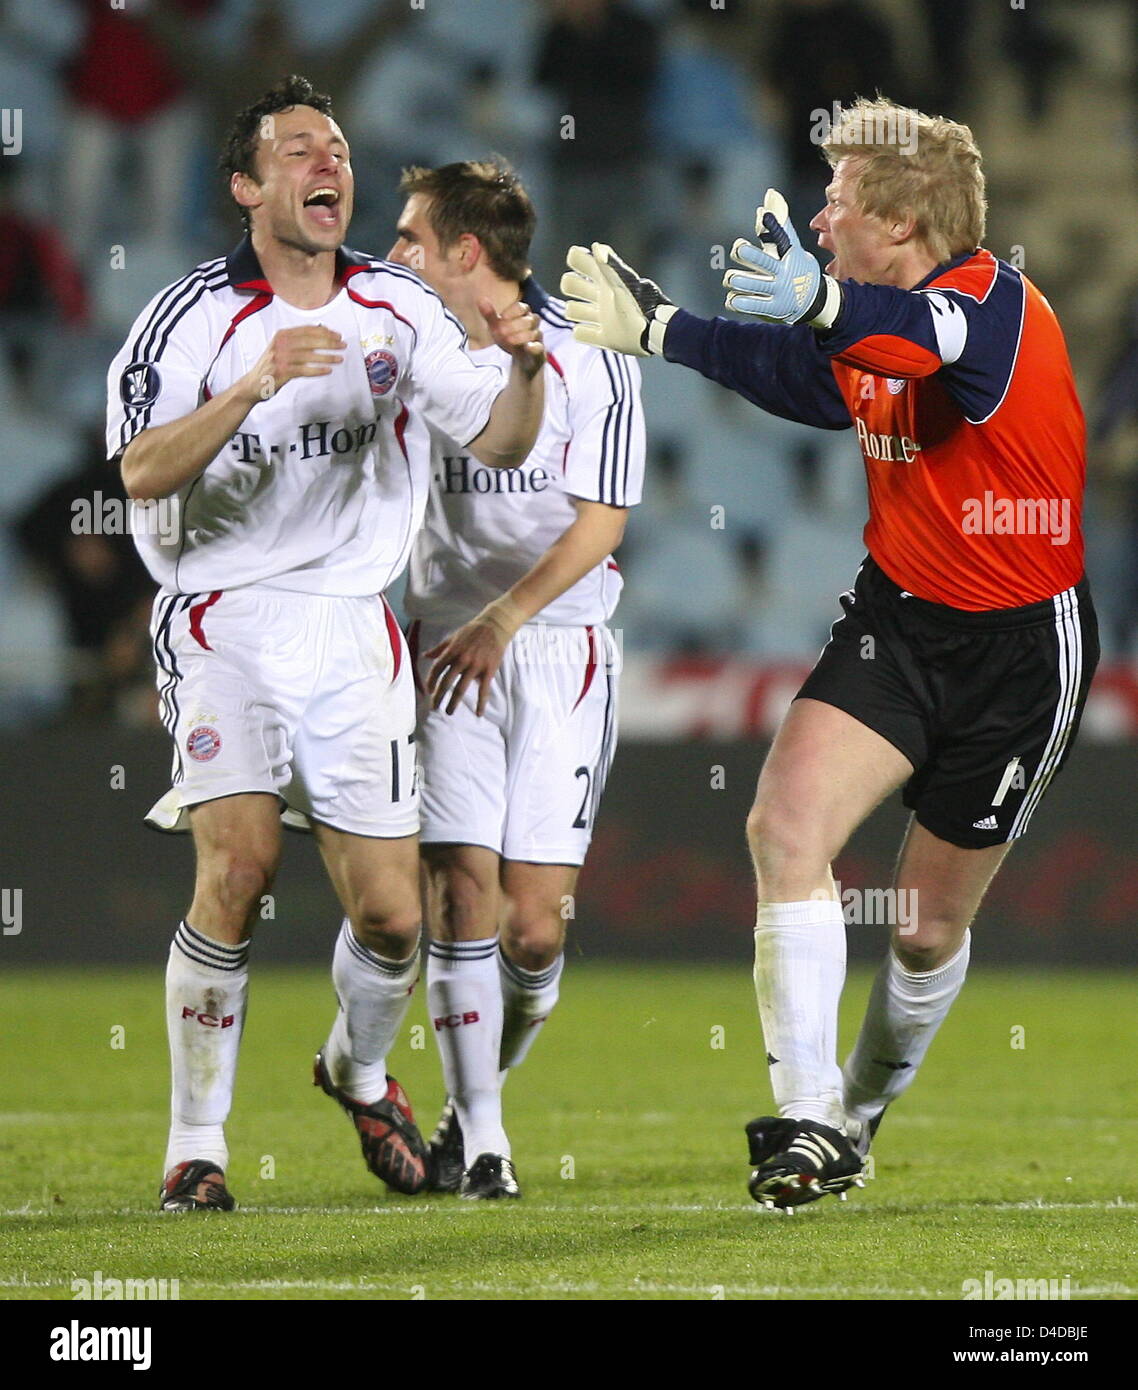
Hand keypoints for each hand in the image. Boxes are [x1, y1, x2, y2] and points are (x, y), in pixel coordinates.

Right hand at [241, 325, 345, 402]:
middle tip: (343, 345)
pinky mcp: (282, 372)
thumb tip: (321, 333)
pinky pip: (304, 370)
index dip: (324, 332)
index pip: (306, 330)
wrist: (252, 384)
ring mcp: (280, 358)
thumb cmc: (271, 367)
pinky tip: (328, 370)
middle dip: (329, 343)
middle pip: (310, 341)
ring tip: (340, 358)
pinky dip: (317, 370)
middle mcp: (280, 344)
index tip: (337, 335)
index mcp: (281, 335)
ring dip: (327, 357)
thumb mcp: (281, 349)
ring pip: (309, 355)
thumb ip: (297, 342)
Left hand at [425, 601, 520, 715]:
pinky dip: (481, 703)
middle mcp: (461, 659)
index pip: (437, 669)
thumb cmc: (473, 630)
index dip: (431, 681)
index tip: (429, 691)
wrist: (495, 625)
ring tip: (449, 712)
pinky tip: (478, 713)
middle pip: (446, 682)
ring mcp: (475, 666)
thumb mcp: (453, 637)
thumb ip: (440, 648)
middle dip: (439, 696)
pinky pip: (484, 690)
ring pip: (461, 688)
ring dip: (453, 702)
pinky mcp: (488, 670)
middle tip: (434, 707)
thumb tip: (425, 656)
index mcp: (451, 651)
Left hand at [479, 299, 545, 375]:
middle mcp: (533, 325)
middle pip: (529, 320)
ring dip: (520, 336)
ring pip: (535, 333)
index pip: (522, 307)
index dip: (512, 312)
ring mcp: (537, 338)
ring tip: (508, 341)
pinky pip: (540, 347)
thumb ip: (490, 315)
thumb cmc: (509, 338)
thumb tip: (480, 300)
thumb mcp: (497, 327)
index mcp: (523, 315)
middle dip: (514, 325)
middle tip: (500, 332)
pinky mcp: (539, 352)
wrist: (521, 360)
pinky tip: (526, 347)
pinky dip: (534, 347)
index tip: (501, 318)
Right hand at [561, 243, 676, 355]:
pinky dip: (582, 333)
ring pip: (574, 310)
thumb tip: (596, 246)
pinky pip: (582, 334)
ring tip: (588, 314)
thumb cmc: (641, 305)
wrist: (655, 333)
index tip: (577, 262)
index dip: (576, 259)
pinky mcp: (605, 338)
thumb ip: (610, 265)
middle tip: (585, 292)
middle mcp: (602, 297)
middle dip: (571, 285)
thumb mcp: (624, 283)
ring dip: (575, 310)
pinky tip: (591, 331)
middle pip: (572, 285)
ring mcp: (603, 318)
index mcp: (606, 280)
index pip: (580, 260)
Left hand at [722, 190, 841, 327]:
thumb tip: (770, 194)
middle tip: (738, 248)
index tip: (763, 214)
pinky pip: (749, 304)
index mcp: (787, 256)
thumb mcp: (792, 248)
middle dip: (748, 253)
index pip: (781, 238)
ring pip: (750, 283)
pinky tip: (732, 298)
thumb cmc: (796, 269)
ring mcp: (777, 291)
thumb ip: (779, 224)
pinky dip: (736, 301)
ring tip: (731, 278)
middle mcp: (782, 272)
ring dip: (736, 279)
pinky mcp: (771, 309)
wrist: (813, 302)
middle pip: (763, 261)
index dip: (772, 227)